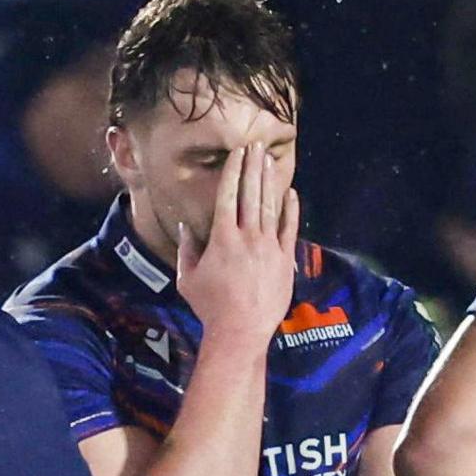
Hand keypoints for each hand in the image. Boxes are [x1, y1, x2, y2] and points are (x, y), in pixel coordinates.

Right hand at [175, 142, 299, 350]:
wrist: (241, 330)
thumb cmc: (210, 306)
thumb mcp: (187, 278)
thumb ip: (186, 249)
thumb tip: (185, 226)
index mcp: (222, 237)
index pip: (229, 195)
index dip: (234, 171)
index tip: (238, 153)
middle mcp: (248, 236)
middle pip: (251, 193)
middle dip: (253, 167)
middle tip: (256, 145)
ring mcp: (270, 247)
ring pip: (270, 206)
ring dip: (269, 181)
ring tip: (269, 160)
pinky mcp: (285, 260)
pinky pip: (289, 228)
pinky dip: (290, 209)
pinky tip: (290, 192)